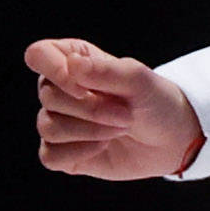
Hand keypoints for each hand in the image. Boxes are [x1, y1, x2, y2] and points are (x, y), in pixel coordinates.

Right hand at [26, 38, 199, 178]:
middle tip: (125, 114)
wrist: (172, 139)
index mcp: (72, 60)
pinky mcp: (62, 152)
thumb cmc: (155, 101)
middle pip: (48, 97)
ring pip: (48, 127)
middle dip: (90, 109)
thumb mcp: (138, 80)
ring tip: (119, 129)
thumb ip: (105, 70)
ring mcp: (58, 121)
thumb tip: (71, 64)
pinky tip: (102, 147)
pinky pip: (50, 156)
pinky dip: (79, 153)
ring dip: (89, 131)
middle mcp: (60, 89)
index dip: (55, 71)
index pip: (38, 55)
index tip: (85, 88)